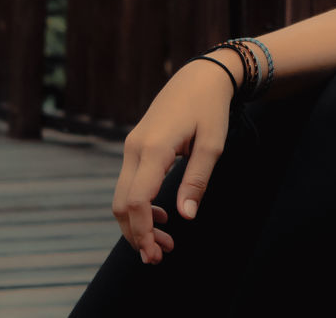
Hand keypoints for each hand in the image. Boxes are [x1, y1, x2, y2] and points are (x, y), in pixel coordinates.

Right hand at [111, 58, 234, 264]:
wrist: (199, 77)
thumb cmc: (210, 109)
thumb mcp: (212, 144)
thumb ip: (197, 181)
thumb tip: (185, 217)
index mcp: (154, 148)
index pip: (137, 200)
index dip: (143, 230)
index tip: (156, 252)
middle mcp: (135, 148)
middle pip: (123, 204)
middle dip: (137, 234)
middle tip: (159, 257)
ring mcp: (132, 147)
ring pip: (123, 196)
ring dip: (138, 223)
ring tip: (163, 244)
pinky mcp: (136, 147)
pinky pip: (130, 184)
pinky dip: (140, 206)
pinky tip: (162, 217)